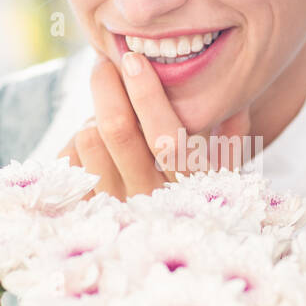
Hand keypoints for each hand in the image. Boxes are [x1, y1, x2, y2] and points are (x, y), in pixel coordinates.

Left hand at [58, 52, 252, 199]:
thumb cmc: (199, 194)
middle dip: (107, 86)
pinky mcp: (88, 210)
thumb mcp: (226, 171)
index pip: (166, 137)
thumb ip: (233, 136)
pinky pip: (69, 161)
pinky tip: (93, 138)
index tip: (135, 60)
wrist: (172, 245)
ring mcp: (116, 206)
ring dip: (93, 115)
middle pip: (117, 130)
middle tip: (106, 65)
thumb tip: (236, 104)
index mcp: (190, 187)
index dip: (147, 94)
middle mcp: (151, 199)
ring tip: (105, 112)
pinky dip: (78, 140)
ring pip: (90, 142)